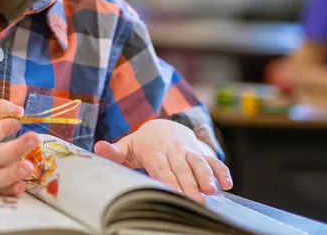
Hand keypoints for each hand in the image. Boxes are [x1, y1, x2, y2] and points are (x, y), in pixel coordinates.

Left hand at [94, 119, 232, 203]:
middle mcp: (173, 149)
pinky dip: (221, 171)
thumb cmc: (142, 143)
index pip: (161, 167)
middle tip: (197, 202)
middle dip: (189, 185)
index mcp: (153, 150)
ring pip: (199, 163)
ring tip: (212, 191)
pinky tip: (228, 184)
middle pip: (181, 169)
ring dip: (206, 176)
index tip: (174, 192)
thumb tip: (99, 147)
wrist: (164, 125)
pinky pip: (213, 160)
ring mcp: (188, 150)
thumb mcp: (126, 145)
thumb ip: (114, 151)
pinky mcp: (200, 151)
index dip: (168, 179)